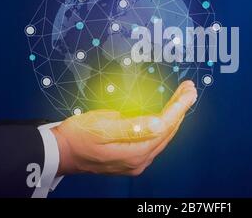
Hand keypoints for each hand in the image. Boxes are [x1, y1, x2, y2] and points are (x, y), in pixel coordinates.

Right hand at [51, 80, 196, 175]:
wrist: (62, 151)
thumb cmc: (79, 136)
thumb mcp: (102, 127)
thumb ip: (132, 127)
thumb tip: (159, 124)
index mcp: (134, 153)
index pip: (165, 126)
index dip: (179, 107)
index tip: (189, 91)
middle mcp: (140, 160)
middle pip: (168, 130)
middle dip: (180, 108)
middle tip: (189, 89)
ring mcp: (137, 161)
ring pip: (164, 135)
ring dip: (174, 115)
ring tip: (183, 96)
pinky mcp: (133, 158)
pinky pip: (156, 139)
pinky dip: (164, 124)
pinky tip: (168, 113)